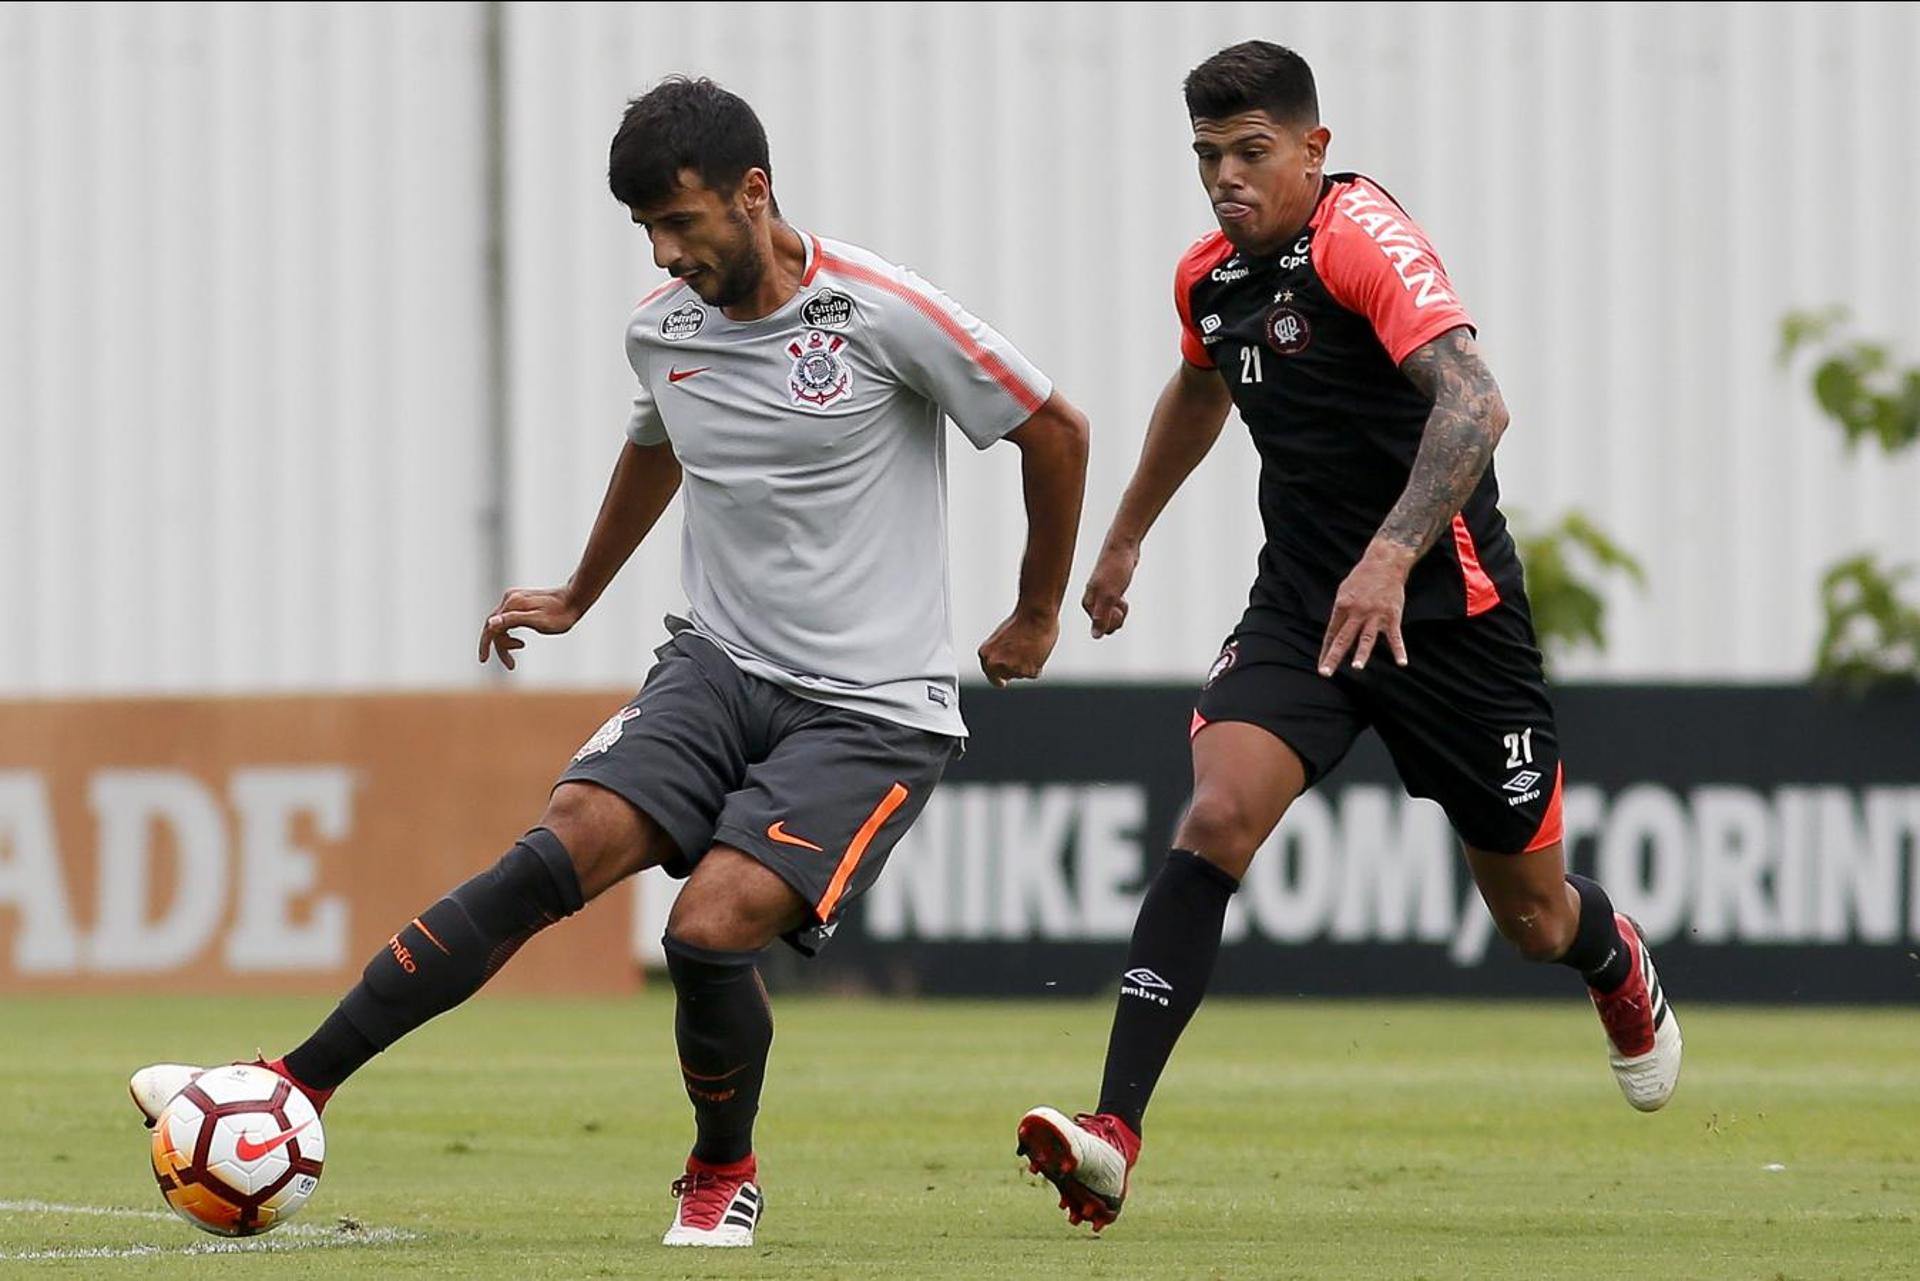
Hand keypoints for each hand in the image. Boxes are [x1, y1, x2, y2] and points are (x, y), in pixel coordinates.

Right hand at [478, 586, 582, 670]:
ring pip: (502, 624)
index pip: (491, 628)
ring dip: (506, 641)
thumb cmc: (561, 614)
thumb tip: (490, 624)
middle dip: (500, 647)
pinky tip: (520, 642)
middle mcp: (510, 598)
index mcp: (512, 604)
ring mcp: (515, 598)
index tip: (484, 660)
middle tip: (511, 665)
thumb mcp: (539, 622)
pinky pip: (508, 620)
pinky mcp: (521, 600)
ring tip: (520, 649)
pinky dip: (510, 633)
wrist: (576, 598)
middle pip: (495, 627)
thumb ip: (514, 620)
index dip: (486, 645)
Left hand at [978, 607, 1060, 687]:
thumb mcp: (1001, 637)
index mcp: (986, 653)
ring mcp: (1012, 669)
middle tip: (1023, 650)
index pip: (990, 673)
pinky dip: (1038, 664)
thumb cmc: (1021, 621)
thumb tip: (1007, 663)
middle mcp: (996, 663)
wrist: (1035, 615)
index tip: (1002, 683)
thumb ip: (1000, 653)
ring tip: (1031, 646)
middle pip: (1007, 675)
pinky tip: (1037, 650)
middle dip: (1015, 667)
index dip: (997, 677)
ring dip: (1027, 664)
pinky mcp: (1028, 672)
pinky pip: (1034, 673)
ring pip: (1021, 674)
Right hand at [1081, 542, 1139, 638]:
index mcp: (1088, 602)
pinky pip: (1115, 607)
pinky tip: (1123, 595)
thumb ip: (1101, 617)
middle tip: (1122, 603)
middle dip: (1118, 618)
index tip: (1118, 608)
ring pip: (1112, 616)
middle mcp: (1092, 600)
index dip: (1113, 622)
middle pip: (1106, 624)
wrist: (1123, 548)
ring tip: (1122, 597)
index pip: (1100, 627)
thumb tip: (1095, 636)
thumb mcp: (1110, 596)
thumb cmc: (1115, 569)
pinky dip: (1122, 604)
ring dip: (1121, 611)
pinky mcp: (1109, 591)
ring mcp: (1101, 596)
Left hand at [1318, 545, 1413, 675]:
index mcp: (1342, 606)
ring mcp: (1375, 615)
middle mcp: (1357, 612)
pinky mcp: (1392, 615)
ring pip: (1366, 637)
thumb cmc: (1362, 578)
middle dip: (1333, 657)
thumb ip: (1340, 613)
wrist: (1385, 562)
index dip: (1326, 650)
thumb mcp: (1344, 591)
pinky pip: (1395, 636)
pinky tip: (1401, 663)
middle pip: (1343, 638)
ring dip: (1361, 653)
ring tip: (1356, 667)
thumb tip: (1334, 632)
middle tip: (1325, 673)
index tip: (1321, 666)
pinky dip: (1399, 650)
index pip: (1332, 633)